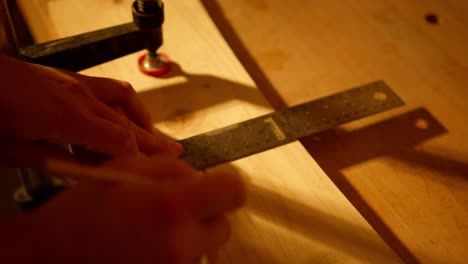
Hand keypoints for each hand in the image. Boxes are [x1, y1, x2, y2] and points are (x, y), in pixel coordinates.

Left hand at [0, 55, 181, 167]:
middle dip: (153, 142)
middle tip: (176, 152)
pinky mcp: (73, 78)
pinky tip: (131, 114)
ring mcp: (79, 84)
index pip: (120, 140)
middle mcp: (81, 98)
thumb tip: (84, 173)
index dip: (136, 159)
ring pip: (125, 104)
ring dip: (143, 122)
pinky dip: (128, 104)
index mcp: (67, 118)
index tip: (145, 174)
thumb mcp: (15, 150)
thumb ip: (56, 161)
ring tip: (158, 138)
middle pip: (128, 124)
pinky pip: (112, 89)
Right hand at [0, 155, 245, 262]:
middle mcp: (180, 244)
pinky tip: (146, 247)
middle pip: (223, 226)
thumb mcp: (127, 168)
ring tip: (152, 230)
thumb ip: (173, 168)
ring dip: (189, 236)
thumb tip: (200, 178)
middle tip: (175, 209)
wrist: (49, 258)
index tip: (212, 186)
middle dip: (206, 214)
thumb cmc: (84, 209)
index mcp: (173, 206)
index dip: (225, 185)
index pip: (234, 192)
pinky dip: (175, 254)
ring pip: (204, 248)